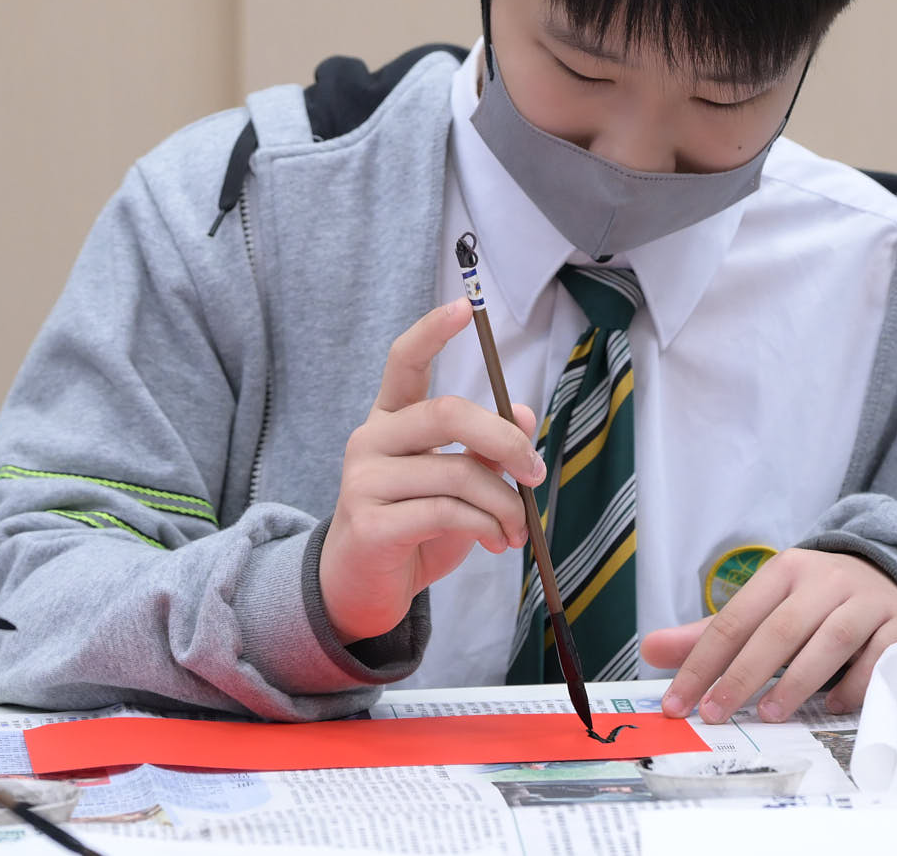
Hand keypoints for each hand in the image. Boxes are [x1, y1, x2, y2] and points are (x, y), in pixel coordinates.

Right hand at [319, 299, 543, 643]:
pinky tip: (493, 543)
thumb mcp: (456, 483)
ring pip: (457, 472)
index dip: (433, 331)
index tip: (465, 306)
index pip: (404, 360)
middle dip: (505, 440)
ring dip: (504, 504)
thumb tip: (525, 413)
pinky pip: (446, 512)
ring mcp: (364, 481)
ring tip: (518, 530)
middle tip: (535, 473)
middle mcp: (370, 439)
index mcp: (390, 419)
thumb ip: (484, 448)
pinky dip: (484, 527)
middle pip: (447, 413)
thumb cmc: (413, 528)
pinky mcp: (370, 523)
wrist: (361, 590)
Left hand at [641, 549, 896, 722]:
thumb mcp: (763, 608)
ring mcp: (865, 601)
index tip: (678, 703)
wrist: (888, 576)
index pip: (733, 619)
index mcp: (783, 571)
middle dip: (743, 674)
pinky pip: (878, 659)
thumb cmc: (813, 603)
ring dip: (797, 680)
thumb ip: (710, 634)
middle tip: (716, 714)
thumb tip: (649, 650)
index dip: (702, 663)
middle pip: (778, 629)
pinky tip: (831, 707)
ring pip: (829, 639)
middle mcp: (824, 580)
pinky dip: (854, 686)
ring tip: (768, 714)